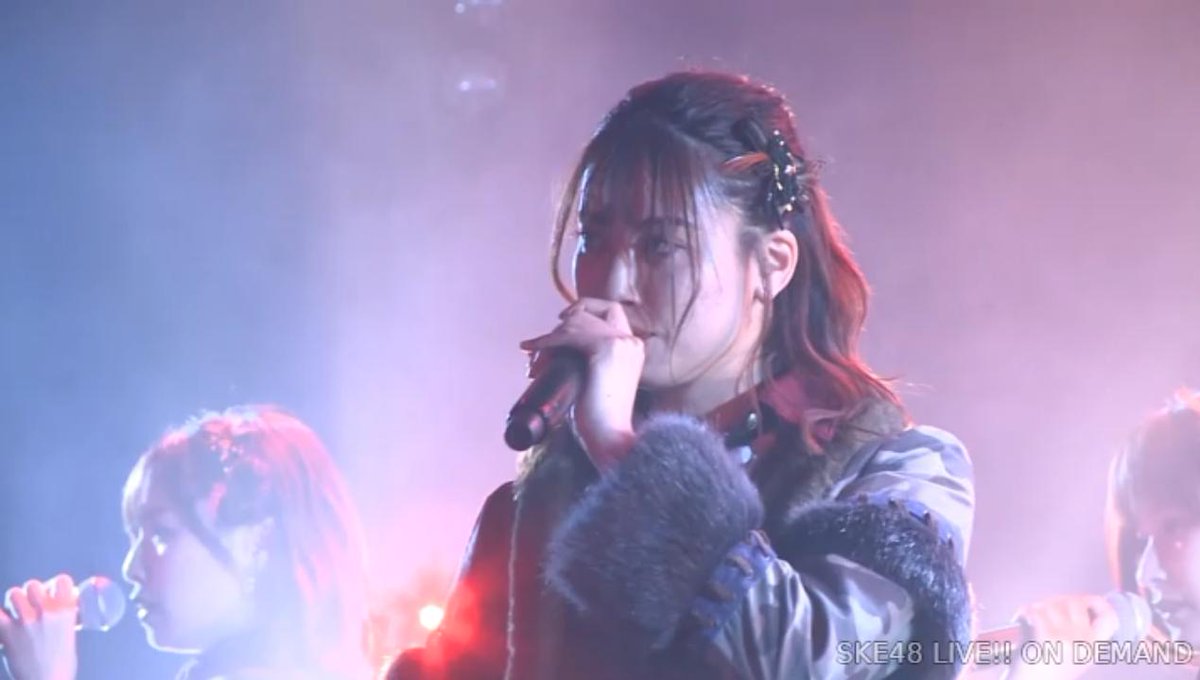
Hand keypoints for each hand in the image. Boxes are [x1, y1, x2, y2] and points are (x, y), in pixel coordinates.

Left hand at [0, 575, 78, 679]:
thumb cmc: (61, 666)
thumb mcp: (70, 636)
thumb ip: (63, 620)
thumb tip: (58, 610)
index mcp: (65, 612)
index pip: (62, 581)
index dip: (58, 584)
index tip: (56, 590)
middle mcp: (45, 612)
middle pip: (33, 584)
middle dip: (32, 592)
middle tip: (32, 603)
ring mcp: (24, 621)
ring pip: (13, 593)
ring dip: (14, 601)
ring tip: (16, 610)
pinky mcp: (6, 633)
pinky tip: (3, 620)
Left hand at [520, 298, 643, 470]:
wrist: (612, 438)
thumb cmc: (602, 421)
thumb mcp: (599, 384)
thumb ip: (590, 366)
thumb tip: (560, 357)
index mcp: (633, 348)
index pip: (611, 312)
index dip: (584, 311)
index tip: (560, 322)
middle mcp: (630, 341)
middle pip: (592, 311)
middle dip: (563, 323)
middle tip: (539, 344)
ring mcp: (619, 344)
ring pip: (578, 321)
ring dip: (550, 335)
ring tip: (533, 353)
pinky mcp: (604, 350)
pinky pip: (569, 334)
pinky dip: (547, 340)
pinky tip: (533, 349)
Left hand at [1004, 594, 1119, 679]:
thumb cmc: (1055, 670)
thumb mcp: (1080, 656)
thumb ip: (1085, 633)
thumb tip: (1079, 603)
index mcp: (1095, 646)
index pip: (1109, 618)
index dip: (1099, 603)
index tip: (1087, 600)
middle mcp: (1085, 641)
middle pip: (1077, 602)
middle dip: (1062, 598)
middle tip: (1051, 605)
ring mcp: (1066, 638)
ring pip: (1055, 603)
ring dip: (1042, 604)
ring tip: (1036, 613)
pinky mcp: (1047, 637)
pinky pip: (1038, 611)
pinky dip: (1027, 610)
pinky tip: (1024, 615)